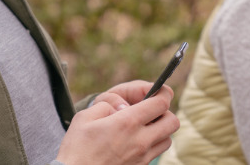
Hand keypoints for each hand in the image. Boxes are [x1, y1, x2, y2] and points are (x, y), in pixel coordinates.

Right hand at [56, 82, 178, 164]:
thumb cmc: (77, 149)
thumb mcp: (84, 117)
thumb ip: (106, 105)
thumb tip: (121, 107)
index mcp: (127, 122)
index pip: (161, 103)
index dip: (162, 93)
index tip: (157, 90)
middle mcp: (140, 141)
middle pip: (173, 121)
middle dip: (165, 112)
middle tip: (150, 110)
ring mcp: (142, 158)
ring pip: (168, 139)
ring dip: (160, 130)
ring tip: (143, 127)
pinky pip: (156, 154)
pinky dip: (152, 145)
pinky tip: (135, 142)